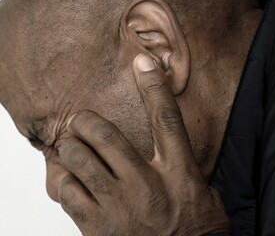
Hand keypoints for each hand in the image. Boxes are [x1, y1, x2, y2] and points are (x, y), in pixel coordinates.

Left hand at [57, 54, 230, 235]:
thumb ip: (183, 168)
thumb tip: (170, 147)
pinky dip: (63, 180)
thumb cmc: (196, 233)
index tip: (143, 62)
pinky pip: (67, 192)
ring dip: (71, 149)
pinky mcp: (97, 228)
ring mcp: (120, 207)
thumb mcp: (204, 195)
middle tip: (82, 122)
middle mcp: (148, 185)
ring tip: (73, 150)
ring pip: (79, 159)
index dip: (154, 87)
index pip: (166, 120)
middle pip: (105, 135)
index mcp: (178, 173)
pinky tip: (71, 181)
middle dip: (86, 122)